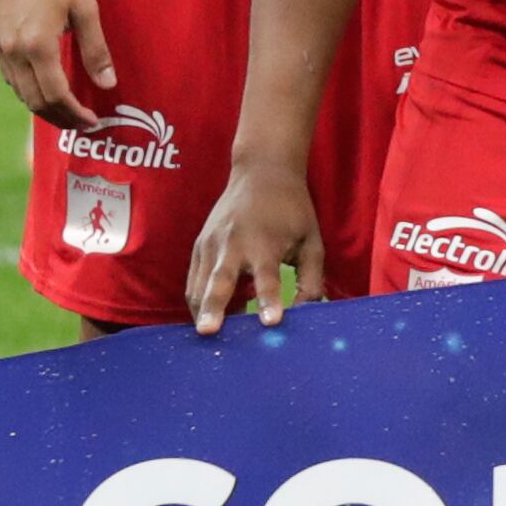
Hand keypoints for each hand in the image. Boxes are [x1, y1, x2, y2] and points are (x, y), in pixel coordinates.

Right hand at [0, 0, 111, 126]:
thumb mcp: (86, 8)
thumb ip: (96, 49)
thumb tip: (108, 84)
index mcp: (37, 46)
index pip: (56, 95)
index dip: (76, 114)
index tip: (94, 121)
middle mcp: (13, 52)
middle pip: (35, 102)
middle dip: (61, 118)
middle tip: (84, 124)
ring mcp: (0, 47)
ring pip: (20, 92)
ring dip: (44, 108)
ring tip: (69, 111)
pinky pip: (11, 77)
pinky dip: (29, 90)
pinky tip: (47, 88)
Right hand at [186, 159, 322, 335]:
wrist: (261, 172)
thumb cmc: (291, 210)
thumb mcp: (312, 240)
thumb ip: (311, 278)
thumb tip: (306, 311)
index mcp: (264, 243)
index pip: (268, 278)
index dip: (269, 300)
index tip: (271, 321)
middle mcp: (232, 244)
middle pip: (219, 282)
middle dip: (212, 308)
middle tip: (208, 333)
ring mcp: (210, 245)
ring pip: (198, 286)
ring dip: (202, 310)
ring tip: (209, 331)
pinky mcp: (198, 246)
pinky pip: (193, 280)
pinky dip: (198, 299)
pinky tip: (210, 313)